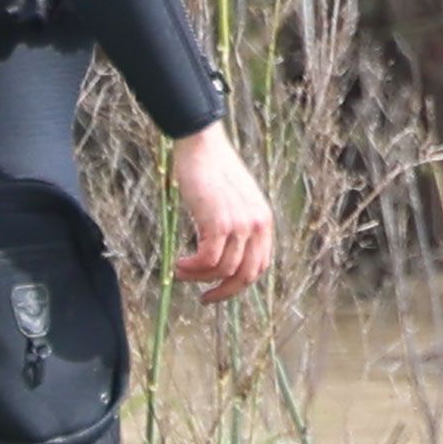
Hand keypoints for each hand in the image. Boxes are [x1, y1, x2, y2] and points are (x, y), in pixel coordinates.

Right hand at [171, 122, 273, 304]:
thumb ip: (235, 225)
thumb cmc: (212, 171)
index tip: (219, 289)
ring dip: (199, 277)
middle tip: (204, 298)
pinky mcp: (219, 222)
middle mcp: (257, 226)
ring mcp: (240, 224)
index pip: (259, 266)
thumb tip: (219, 255)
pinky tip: (178, 263)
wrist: (203, 146)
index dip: (239, 283)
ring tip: (180, 272)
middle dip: (223, 292)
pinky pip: (208, 259)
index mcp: (264, 222)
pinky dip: (192, 268)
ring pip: (223, 270)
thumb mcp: (233, 202)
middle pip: (246, 275)